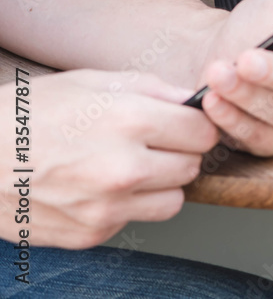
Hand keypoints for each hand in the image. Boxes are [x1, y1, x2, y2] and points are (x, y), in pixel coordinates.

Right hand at [0, 71, 217, 248]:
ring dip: (160, 185)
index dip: (195, 125)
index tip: (183, 124)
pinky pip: (134, 220)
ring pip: (173, 200)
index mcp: (130, 121)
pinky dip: (125, 205)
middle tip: (152, 143)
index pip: (203, 132)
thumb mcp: (91, 81)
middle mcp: (124, 168)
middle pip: (192, 166)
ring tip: (128, 166)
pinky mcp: (92, 233)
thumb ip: (152, 89)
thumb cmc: (28, 115)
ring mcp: (108, 206)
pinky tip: (97, 186)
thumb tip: (191, 99)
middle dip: (179, 153)